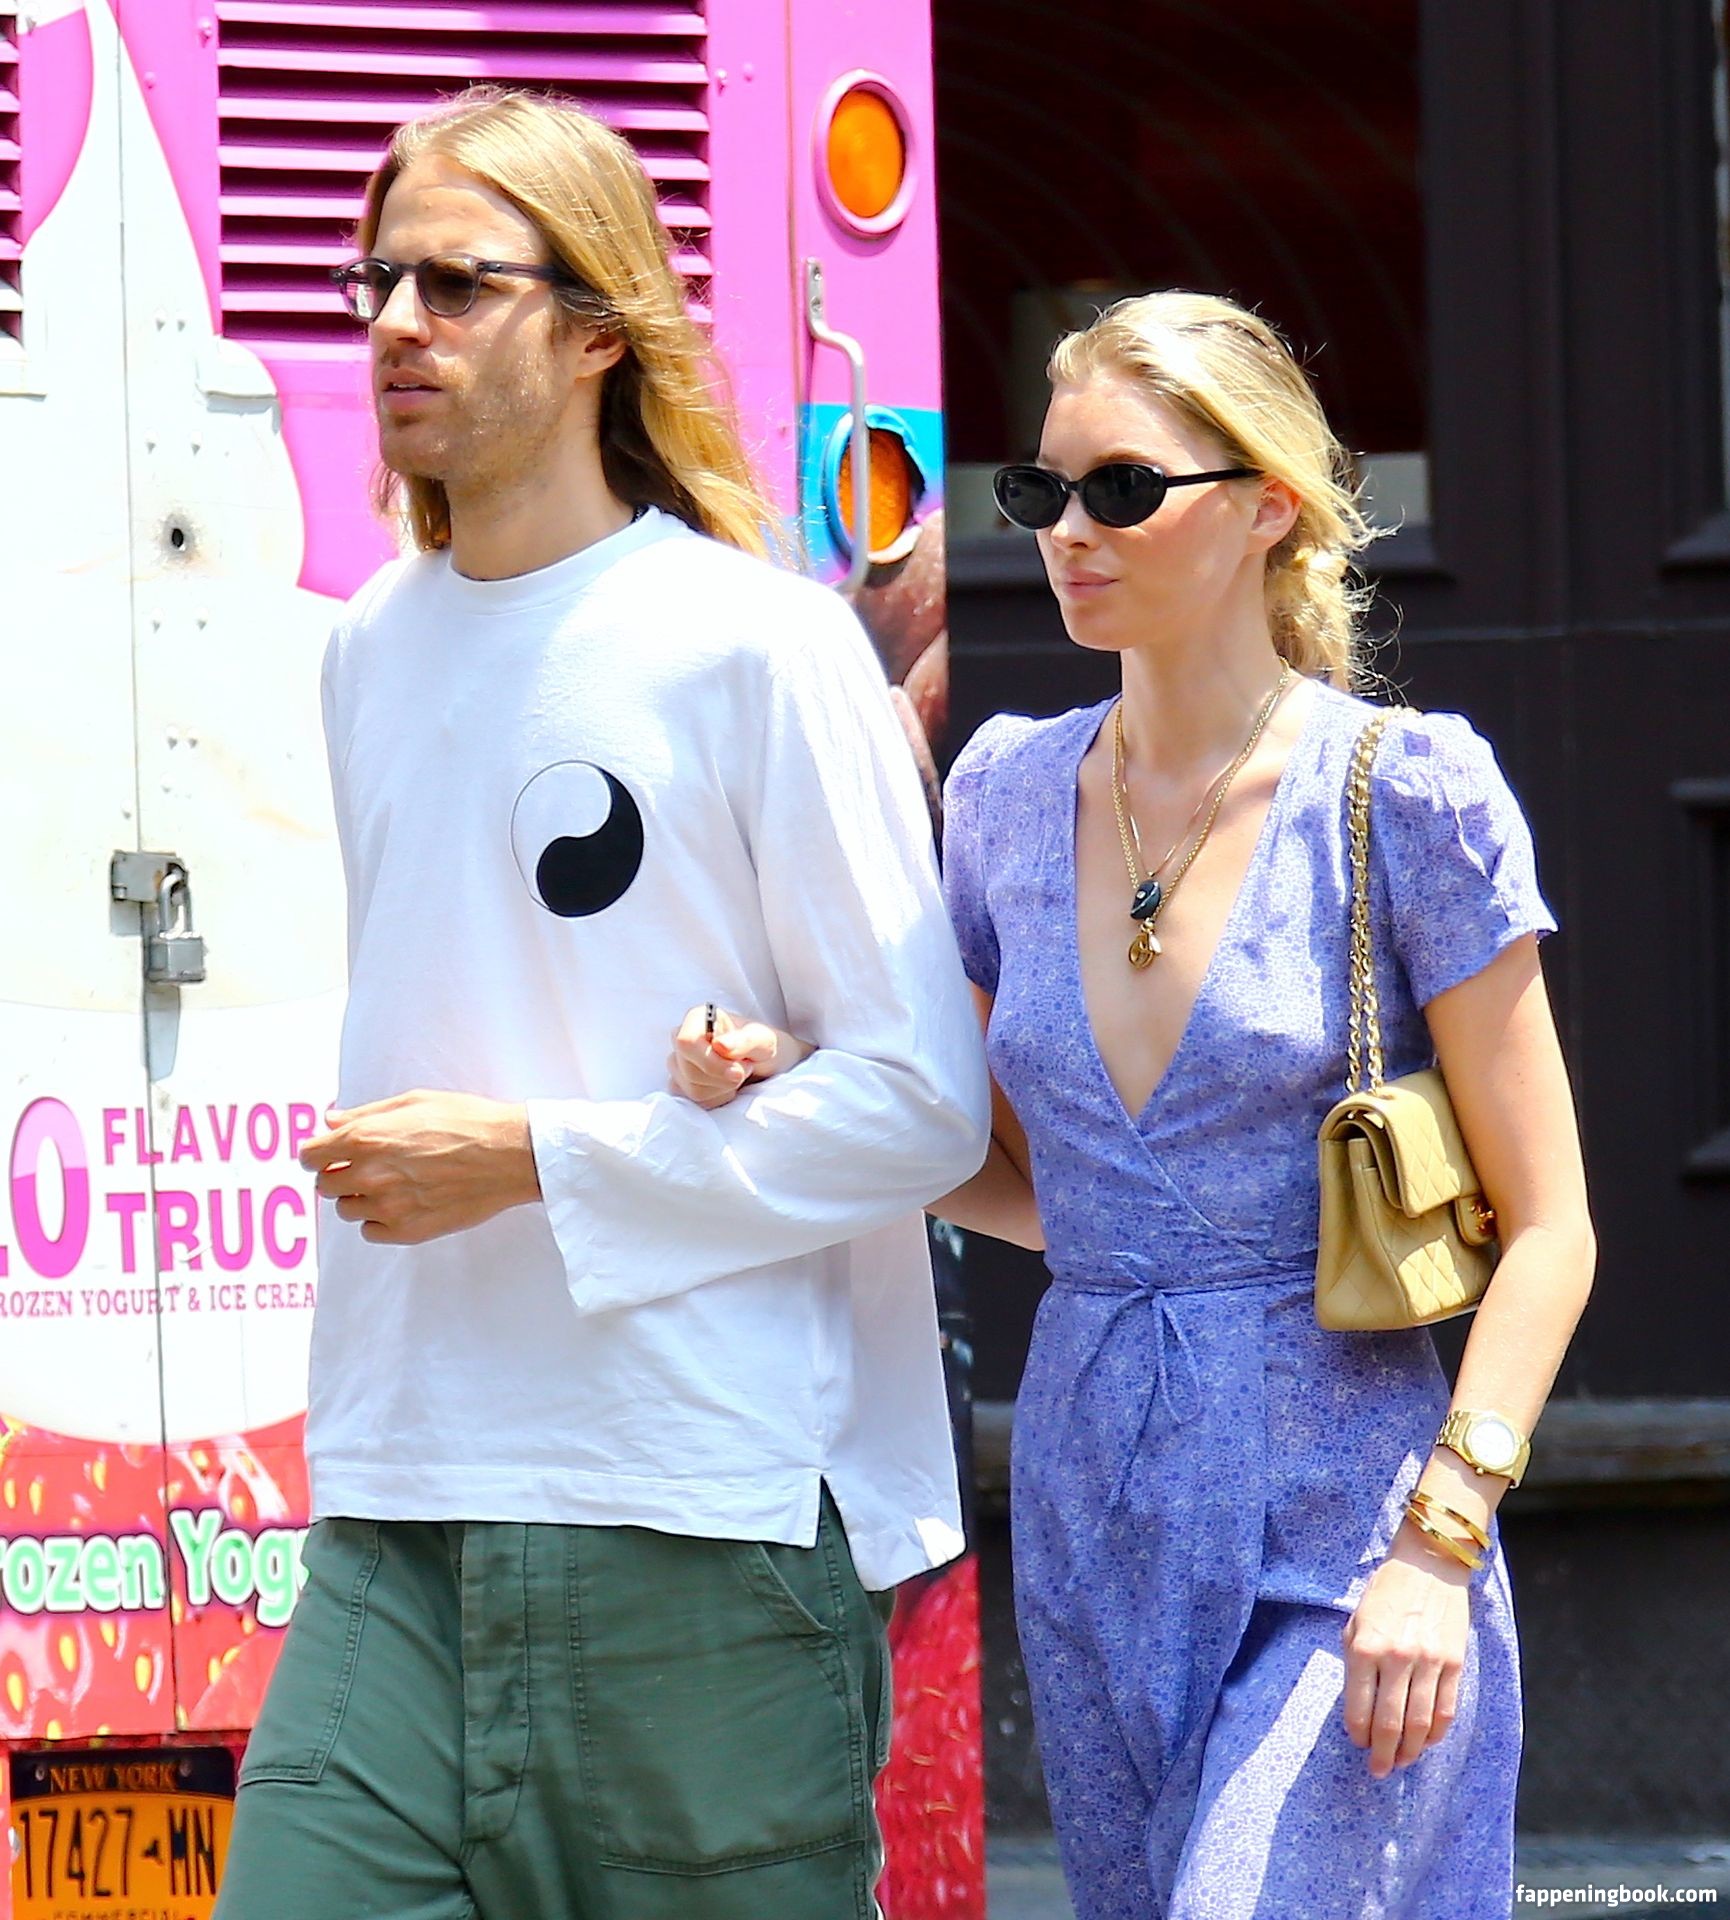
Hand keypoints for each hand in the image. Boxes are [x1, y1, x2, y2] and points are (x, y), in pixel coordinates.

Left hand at [300, 1090, 539, 1244]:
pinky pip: (370, 1231)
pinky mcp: (407, 1231)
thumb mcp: (414, 1102)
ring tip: (391, 1184)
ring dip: (359, 1198)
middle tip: (367, 1166)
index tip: (330, 1153)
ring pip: (346, 1210)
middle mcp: (369, 1175)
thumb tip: (331, 1121)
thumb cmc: (467, 1120)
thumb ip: (365, 1114)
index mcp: (365, 1138)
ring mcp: (388, 1207)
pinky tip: (403, 1203)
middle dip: (338, 1174)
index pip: (309, 1156)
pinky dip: (379, 1220)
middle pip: (324, 1186)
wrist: (510, 1154)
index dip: (319, 1152)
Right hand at [668, 1006, 809, 1109]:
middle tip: (745, 1067)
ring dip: (723, 1088)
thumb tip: (720, 1045)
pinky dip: (717, 1097)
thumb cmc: (761, 1044)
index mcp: (697, 1018)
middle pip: (690, 1070)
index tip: (737, 1072)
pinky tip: (727, 1085)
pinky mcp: (681, 1083)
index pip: (686, 1043)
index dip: (710, 1063)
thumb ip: (745, 1040)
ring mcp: (678, 1062)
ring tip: (737, 1073)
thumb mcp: (763, 1039)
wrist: (762, 1061)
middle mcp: (681, 1037)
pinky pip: (694, 1100)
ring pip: (692, 1088)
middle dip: (723, 1077)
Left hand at [1340, 1520, 1471, 1777]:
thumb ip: (1355, 1663)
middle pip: (1390, 1724)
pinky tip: (1426, 1742)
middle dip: (1383, 1754)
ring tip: (1402, 1762)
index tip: (1358, 1744)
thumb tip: (1359, 1708)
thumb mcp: (1356, 1621)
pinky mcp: (1455, 1663)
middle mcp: (1396, 1657)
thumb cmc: (1385, 1594)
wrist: (1428, 1565)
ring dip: (1410, 1751)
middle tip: (1379, 1770)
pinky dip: (1435, 1733)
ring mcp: (1429, 1662)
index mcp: (1364, 1647)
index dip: (1358, 1734)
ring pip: (1420, 1724)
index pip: (1358, 1707)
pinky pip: (1446, 1710)